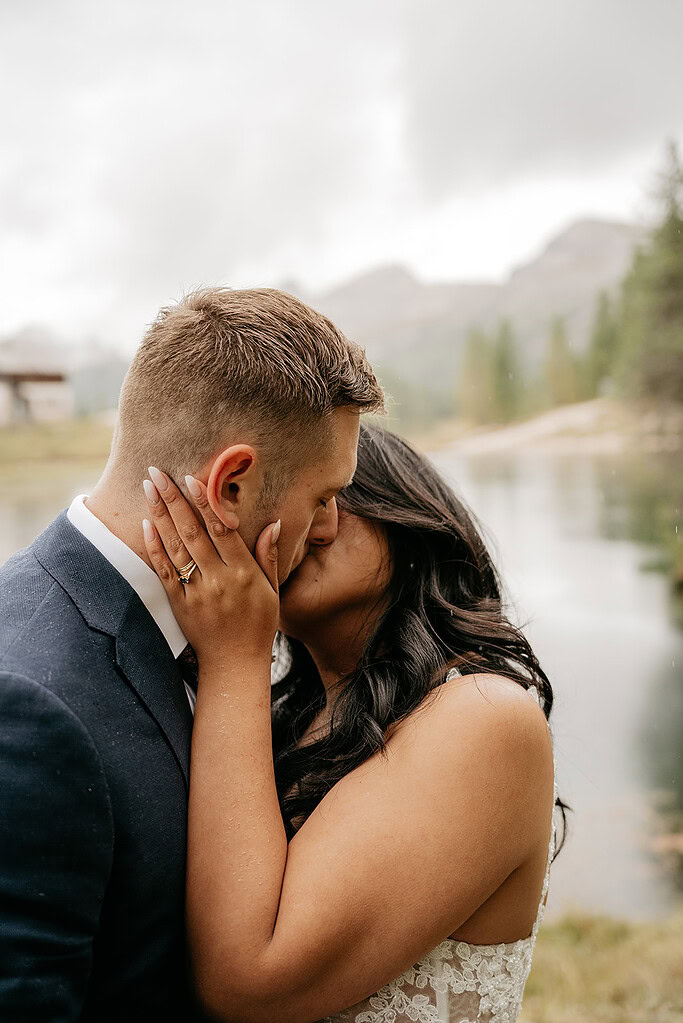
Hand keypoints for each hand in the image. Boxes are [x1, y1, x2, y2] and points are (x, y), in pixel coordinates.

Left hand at [141, 468, 279, 668]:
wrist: (234, 663)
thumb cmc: (258, 625)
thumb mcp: (272, 590)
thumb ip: (269, 556)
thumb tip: (274, 522)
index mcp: (243, 573)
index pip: (222, 530)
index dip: (206, 502)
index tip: (192, 478)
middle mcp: (218, 580)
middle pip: (193, 532)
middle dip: (173, 499)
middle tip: (157, 473)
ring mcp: (196, 592)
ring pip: (175, 547)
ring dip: (160, 516)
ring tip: (149, 489)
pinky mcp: (179, 604)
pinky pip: (164, 571)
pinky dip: (154, 547)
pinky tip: (146, 525)